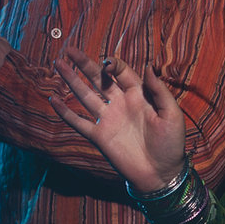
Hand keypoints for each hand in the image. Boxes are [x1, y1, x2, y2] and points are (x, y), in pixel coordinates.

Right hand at [50, 47, 186, 192]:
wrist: (161, 173)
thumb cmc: (171, 143)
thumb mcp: (171, 114)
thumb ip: (159, 91)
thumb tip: (149, 65)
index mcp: (139, 95)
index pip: (121, 72)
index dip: (113, 64)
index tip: (106, 62)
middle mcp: (121, 103)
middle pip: (99, 79)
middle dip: (85, 64)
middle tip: (70, 50)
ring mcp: (108, 119)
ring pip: (85, 95)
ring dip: (71, 80)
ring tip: (58, 63)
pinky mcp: (99, 136)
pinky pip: (78, 121)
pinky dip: (64, 111)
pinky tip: (53, 99)